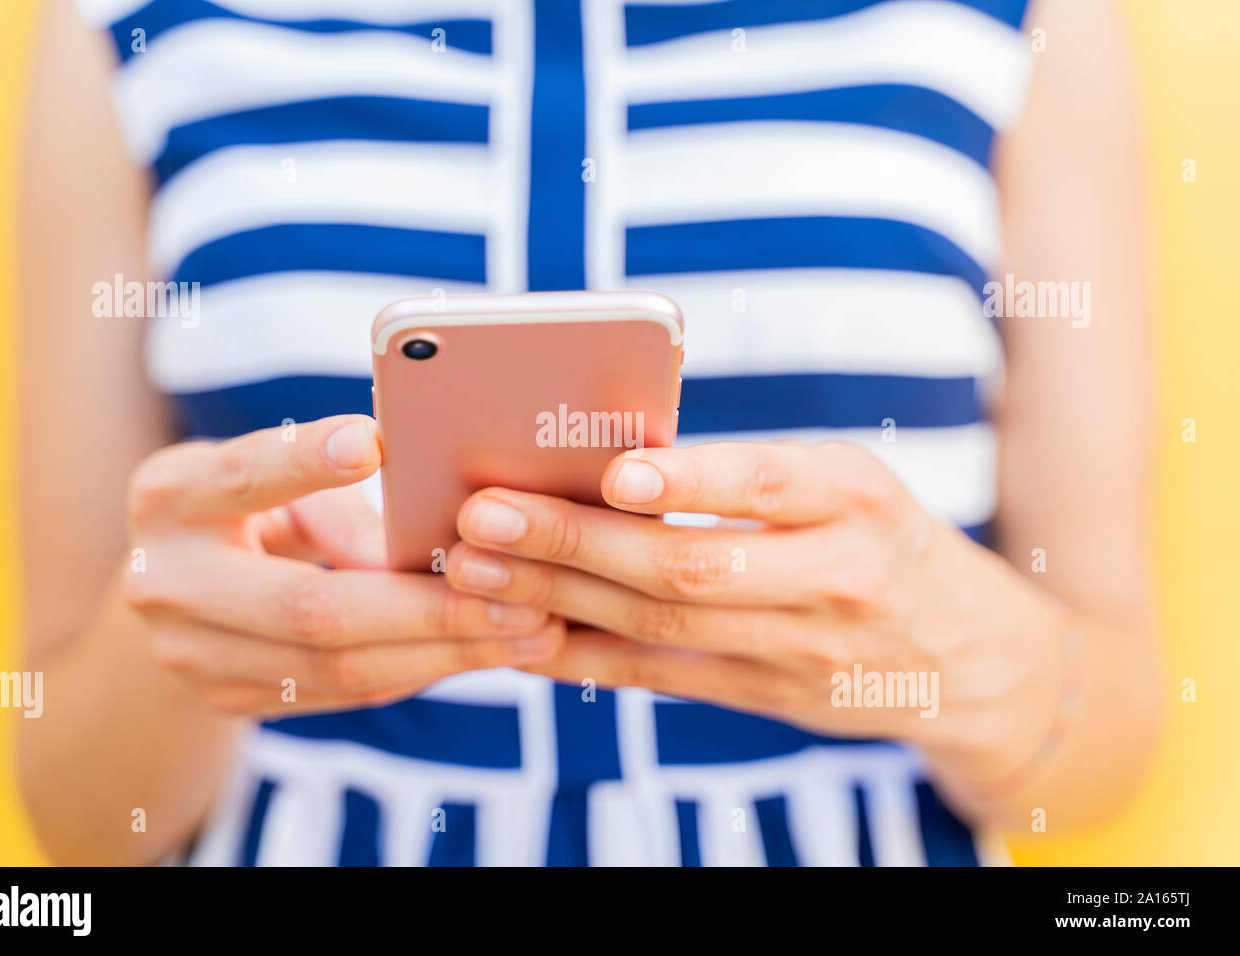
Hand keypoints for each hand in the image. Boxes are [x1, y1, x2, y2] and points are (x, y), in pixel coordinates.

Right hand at [123, 414, 562, 717]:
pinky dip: (421, 669)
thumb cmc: (244, 505)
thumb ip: (330, 495)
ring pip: (339, 667)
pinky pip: (345, 693)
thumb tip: (426, 539)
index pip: (242, 476)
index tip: (373, 441)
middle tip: (524, 597)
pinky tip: (484, 650)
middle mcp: (166, 582)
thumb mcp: (267, 478)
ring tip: (530, 631)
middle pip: (312, 608)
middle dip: (430, 608)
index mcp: (172, 497)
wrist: (167, 591)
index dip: (305, 461)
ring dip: (445, 652)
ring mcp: (190, 657)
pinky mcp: (228, 700)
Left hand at [445, 441, 1066, 783]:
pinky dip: (586, 656)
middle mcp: (838, 572)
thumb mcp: (851, 485)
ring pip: (665, 626)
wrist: (969, 655)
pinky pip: (664, 677)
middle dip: (579, 542)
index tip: (615, 472)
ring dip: (560, 599)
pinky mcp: (772, 697)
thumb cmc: (886, 539)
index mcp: (857, 495)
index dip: (695, 478)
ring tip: (476, 569)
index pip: (774, 482)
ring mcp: (804, 647)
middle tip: (487, 516)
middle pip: (694, 564)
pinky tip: (520, 634)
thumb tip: (609, 460)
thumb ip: (756, 478)